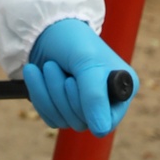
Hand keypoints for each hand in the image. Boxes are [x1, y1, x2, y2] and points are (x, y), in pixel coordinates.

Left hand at [22, 19, 137, 136]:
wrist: (46, 29)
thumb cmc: (74, 41)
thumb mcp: (87, 64)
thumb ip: (95, 96)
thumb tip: (101, 130)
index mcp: (122, 90)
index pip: (106, 122)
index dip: (86, 107)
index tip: (73, 81)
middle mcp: (106, 102)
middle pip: (81, 122)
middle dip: (62, 93)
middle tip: (54, 65)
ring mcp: (83, 108)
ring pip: (63, 121)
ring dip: (48, 92)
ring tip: (48, 65)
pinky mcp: (62, 109)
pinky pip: (49, 117)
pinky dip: (39, 95)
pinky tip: (36, 73)